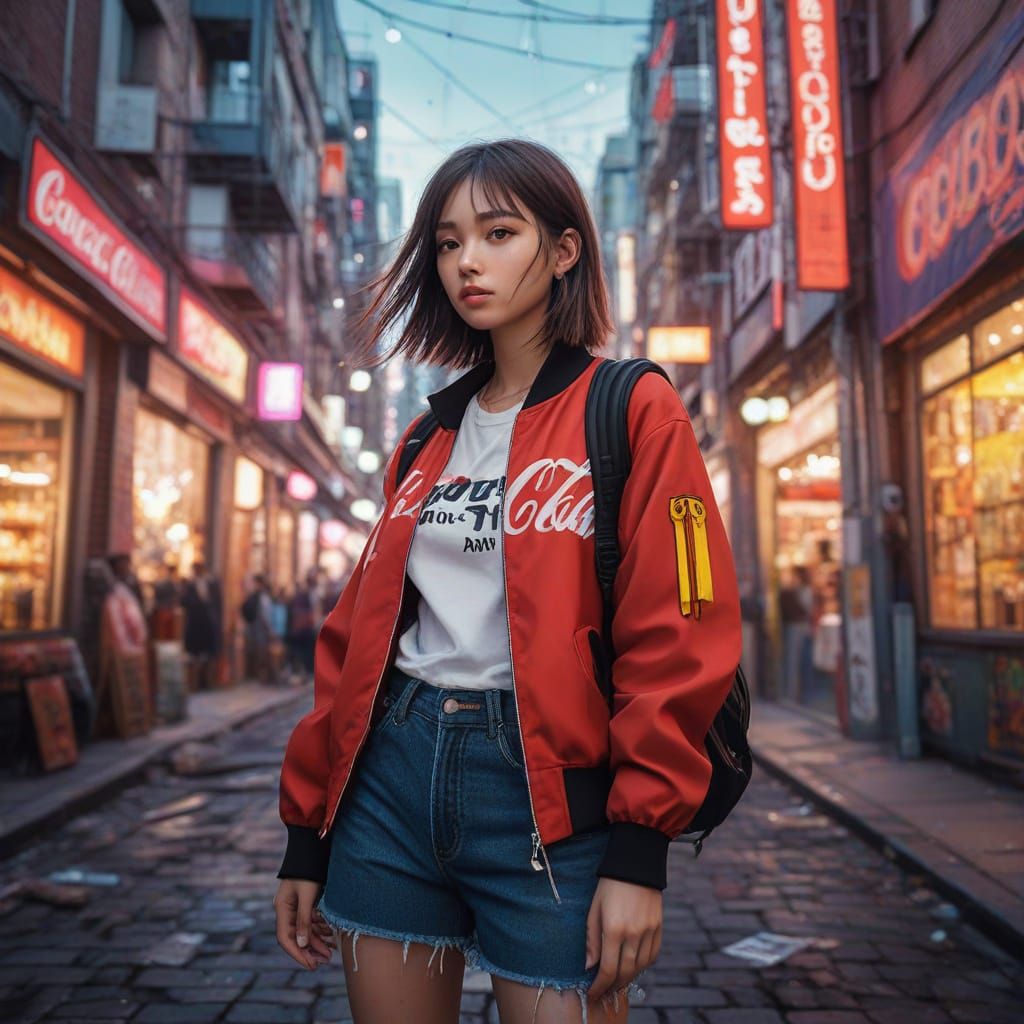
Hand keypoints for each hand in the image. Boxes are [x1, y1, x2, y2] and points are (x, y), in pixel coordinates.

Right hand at [274, 879, 334, 969]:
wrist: (312, 849)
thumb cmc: (308, 871)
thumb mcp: (307, 895)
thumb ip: (304, 919)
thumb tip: (302, 944)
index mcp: (282, 909)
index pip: (285, 938)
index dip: (297, 954)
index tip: (310, 965)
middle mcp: (286, 910)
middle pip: (295, 937)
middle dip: (308, 951)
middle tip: (322, 963)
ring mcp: (296, 907)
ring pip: (304, 931)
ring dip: (316, 943)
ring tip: (329, 954)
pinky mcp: (306, 903)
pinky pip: (310, 922)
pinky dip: (319, 931)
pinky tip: (330, 938)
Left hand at [585, 877, 661, 1001]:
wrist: (635, 864)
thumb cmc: (609, 885)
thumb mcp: (594, 909)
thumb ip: (591, 939)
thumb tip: (589, 966)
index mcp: (614, 929)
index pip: (608, 969)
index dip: (600, 986)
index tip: (593, 993)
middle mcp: (634, 933)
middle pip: (625, 973)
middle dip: (613, 986)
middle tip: (604, 991)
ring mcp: (649, 931)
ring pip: (640, 967)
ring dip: (628, 978)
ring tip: (617, 981)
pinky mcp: (659, 927)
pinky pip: (653, 955)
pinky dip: (643, 966)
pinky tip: (634, 966)